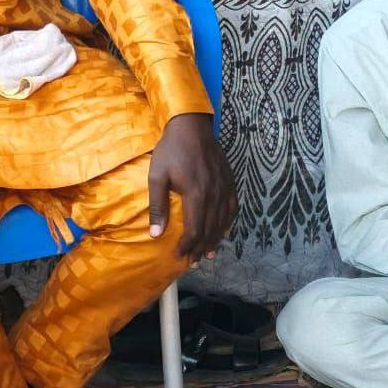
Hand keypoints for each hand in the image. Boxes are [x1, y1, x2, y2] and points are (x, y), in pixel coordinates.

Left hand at [147, 113, 236, 261]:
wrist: (192, 125)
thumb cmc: (171, 149)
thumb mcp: (157, 176)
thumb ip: (158, 206)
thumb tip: (156, 234)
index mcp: (196, 194)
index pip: (195, 229)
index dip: (187, 246)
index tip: (178, 256)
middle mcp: (214, 194)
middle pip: (210, 229)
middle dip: (200, 248)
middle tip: (192, 262)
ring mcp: (224, 187)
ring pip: (223, 221)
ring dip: (215, 240)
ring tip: (207, 254)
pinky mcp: (229, 180)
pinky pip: (232, 207)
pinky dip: (227, 223)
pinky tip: (222, 231)